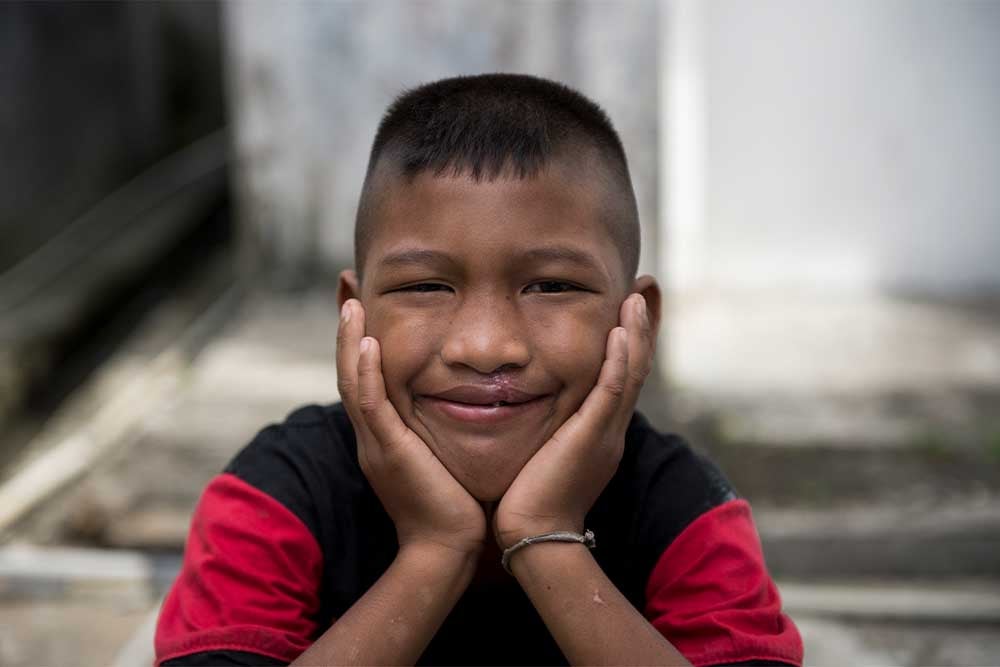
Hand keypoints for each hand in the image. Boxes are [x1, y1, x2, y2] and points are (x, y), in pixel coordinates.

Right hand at [337, 299, 486, 557]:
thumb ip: (442, 428)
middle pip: (350, 371)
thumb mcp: (442, 456)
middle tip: (346, 289)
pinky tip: (371, 344)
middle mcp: (372, 435)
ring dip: (351, 341)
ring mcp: (376, 443)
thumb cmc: (456, 506)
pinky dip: (367, 373)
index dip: (360, 341)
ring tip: (351, 303)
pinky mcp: (389, 452)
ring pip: (352, 382)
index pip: (364, 377)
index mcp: (383, 435)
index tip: (363, 304)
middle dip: (348, 330)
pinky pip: (371, 406)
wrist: (447, 549)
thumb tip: (465, 399)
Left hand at [493, 293, 653, 549]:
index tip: (628, 307)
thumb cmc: (526, 498)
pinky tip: (620, 331)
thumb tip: (520, 400)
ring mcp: (606, 432)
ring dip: (637, 332)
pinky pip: (613, 391)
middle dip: (643, 327)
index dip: (628, 340)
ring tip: (638, 296)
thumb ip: (543, 425)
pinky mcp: (593, 437)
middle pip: (636, 366)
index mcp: (600, 429)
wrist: (532, 534)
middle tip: (645, 289)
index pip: (621, 374)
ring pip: (632, 372)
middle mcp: (610, 427)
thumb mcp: (541, 451)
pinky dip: (620, 359)